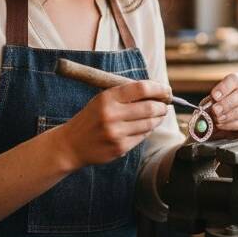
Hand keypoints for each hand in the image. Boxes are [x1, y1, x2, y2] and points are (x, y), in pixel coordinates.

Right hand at [53, 80, 169, 169]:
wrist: (71, 144)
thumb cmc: (91, 118)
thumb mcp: (102, 99)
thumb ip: (126, 95)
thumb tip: (158, 92)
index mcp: (107, 98)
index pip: (141, 88)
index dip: (158, 88)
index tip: (166, 90)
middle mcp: (111, 115)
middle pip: (150, 107)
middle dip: (162, 106)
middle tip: (165, 105)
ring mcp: (116, 133)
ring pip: (149, 123)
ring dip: (158, 118)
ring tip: (158, 115)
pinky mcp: (119, 148)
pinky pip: (142, 137)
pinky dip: (148, 130)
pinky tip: (145, 127)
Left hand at [206, 72, 237, 137]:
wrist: (221, 127)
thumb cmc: (216, 111)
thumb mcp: (211, 103)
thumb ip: (210, 103)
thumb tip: (210, 105)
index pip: (236, 79)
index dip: (225, 87)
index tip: (214, 96)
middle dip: (228, 103)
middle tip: (215, 110)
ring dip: (231, 114)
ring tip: (218, 119)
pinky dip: (232, 124)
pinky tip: (222, 125)